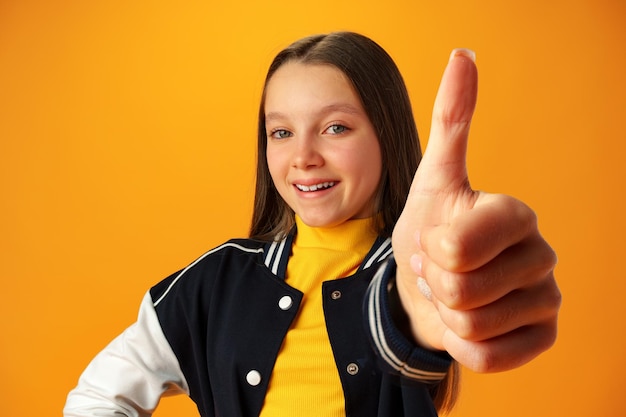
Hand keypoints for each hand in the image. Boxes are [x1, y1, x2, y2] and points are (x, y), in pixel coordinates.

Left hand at [391, 49, 560, 372]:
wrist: (426, 287)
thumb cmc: (428, 230)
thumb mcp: (433, 177)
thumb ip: (452, 118)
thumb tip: (464, 54)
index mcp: (516, 214)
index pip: (457, 245)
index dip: (430, 249)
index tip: (436, 239)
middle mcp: (543, 255)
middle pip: (461, 288)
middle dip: (435, 282)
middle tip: (441, 269)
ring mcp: (546, 300)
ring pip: (471, 324)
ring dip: (447, 313)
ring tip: (454, 293)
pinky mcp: (541, 340)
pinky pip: (488, 357)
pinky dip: (463, 346)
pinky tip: (471, 324)